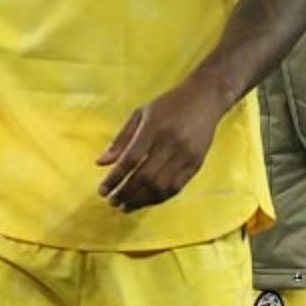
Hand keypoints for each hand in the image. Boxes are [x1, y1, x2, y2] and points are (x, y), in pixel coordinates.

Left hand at [96, 80, 225, 209]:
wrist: (205, 98)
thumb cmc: (168, 105)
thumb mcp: (140, 113)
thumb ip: (121, 139)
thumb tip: (100, 163)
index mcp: (153, 127)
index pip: (130, 159)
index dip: (115, 178)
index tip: (102, 191)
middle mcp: (171, 143)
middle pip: (145, 177)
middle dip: (125, 193)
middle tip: (111, 202)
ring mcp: (186, 155)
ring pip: (161, 186)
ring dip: (141, 200)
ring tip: (125, 206)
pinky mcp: (197, 164)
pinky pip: (176, 187)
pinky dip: (158, 198)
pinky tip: (145, 201)